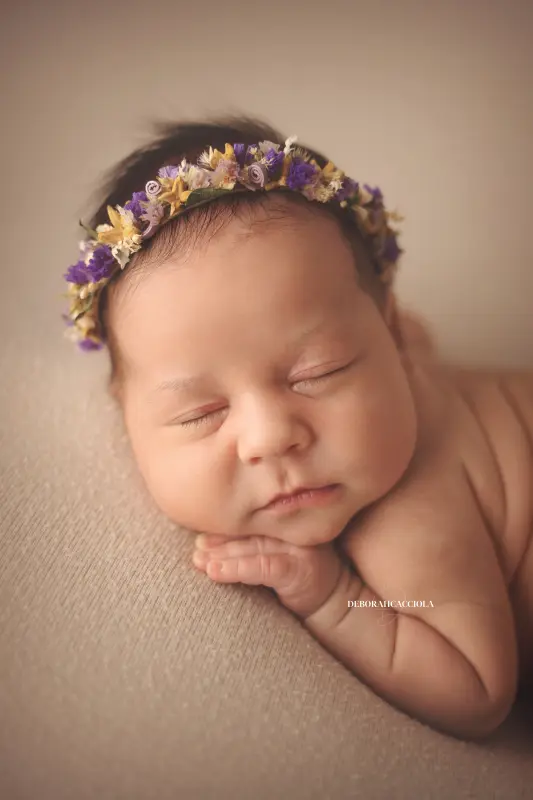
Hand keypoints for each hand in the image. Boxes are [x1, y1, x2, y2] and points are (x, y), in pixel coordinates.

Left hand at [192, 533, 344, 618]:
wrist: (337, 603)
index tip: (199, 538)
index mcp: (286, 522)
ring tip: (200, 562)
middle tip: (196, 551)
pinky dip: (238, 569)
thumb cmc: (299, 579)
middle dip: (219, 544)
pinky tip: (217, 573)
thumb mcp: (276, 556)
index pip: (250, 523)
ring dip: (223, 556)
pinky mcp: (302, 570)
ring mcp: (300, 548)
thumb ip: (253, 546)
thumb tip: (205, 543)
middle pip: (249, 535)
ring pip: (254, 549)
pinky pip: (264, 567)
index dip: (224, 531)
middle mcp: (293, 530)